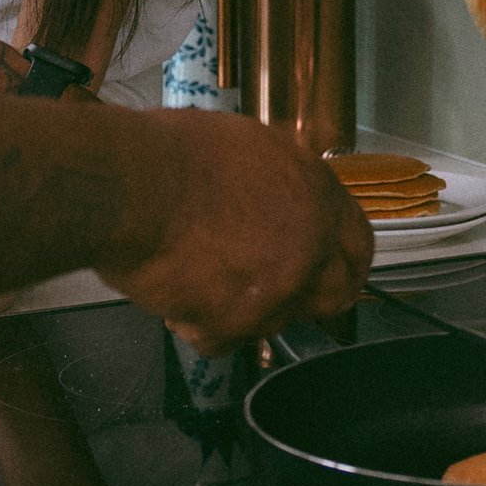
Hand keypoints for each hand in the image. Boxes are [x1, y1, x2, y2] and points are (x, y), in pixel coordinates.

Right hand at [101, 113, 371, 348]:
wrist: (129, 183)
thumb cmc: (168, 154)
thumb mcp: (244, 146)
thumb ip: (277, 184)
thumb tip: (277, 200)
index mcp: (314, 189)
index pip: (356, 242)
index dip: (339, 261)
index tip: (326, 272)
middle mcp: (310, 239)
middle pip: (334, 293)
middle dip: (301, 299)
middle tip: (265, 294)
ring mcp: (279, 285)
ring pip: (272, 320)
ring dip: (239, 309)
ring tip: (195, 275)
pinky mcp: (239, 321)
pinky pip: (222, 340)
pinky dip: (196, 324)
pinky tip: (173, 290)